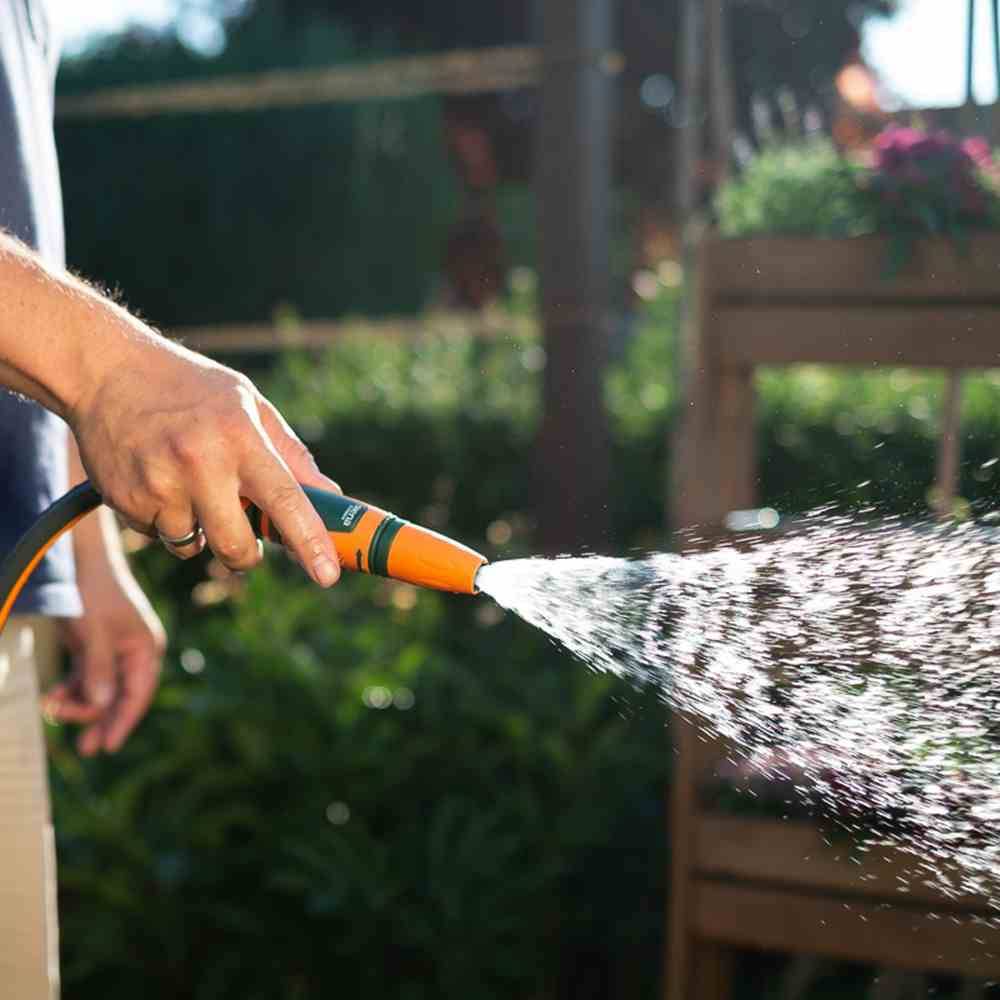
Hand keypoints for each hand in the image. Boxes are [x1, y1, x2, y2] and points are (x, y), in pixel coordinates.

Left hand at [45, 555, 165, 755]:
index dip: (123, 722)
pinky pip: (86, 681)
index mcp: (146, 649)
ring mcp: (115, 652)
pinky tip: (53, 699)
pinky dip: (70, 691)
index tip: (106, 747)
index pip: (138, 694)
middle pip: (120, 698)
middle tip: (82, 748)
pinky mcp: (96, 650)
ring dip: (78, 705)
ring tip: (52, 710)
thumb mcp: (93, 633)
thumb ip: (98, 670)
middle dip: (98, 720)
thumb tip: (101, 707)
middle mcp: (135, 654)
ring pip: (100, 692)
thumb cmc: (92, 593)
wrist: (80, 560)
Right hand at [69, 337, 340, 583]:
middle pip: (236, 547)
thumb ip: (291, 454)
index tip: (327, 575)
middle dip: (246, 555)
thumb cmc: (191, 388)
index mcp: (240, 437)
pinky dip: (164, 519)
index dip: (310, 541)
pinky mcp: (124, 500)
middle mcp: (200, 463)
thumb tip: (330, 495)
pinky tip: (157, 479)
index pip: (285, 500)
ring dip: (199, 530)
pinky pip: (158, 535)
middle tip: (246, 538)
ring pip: (193, 546)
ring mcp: (158, 484)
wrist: (106, 370)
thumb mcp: (249, 405)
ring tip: (188, 483)